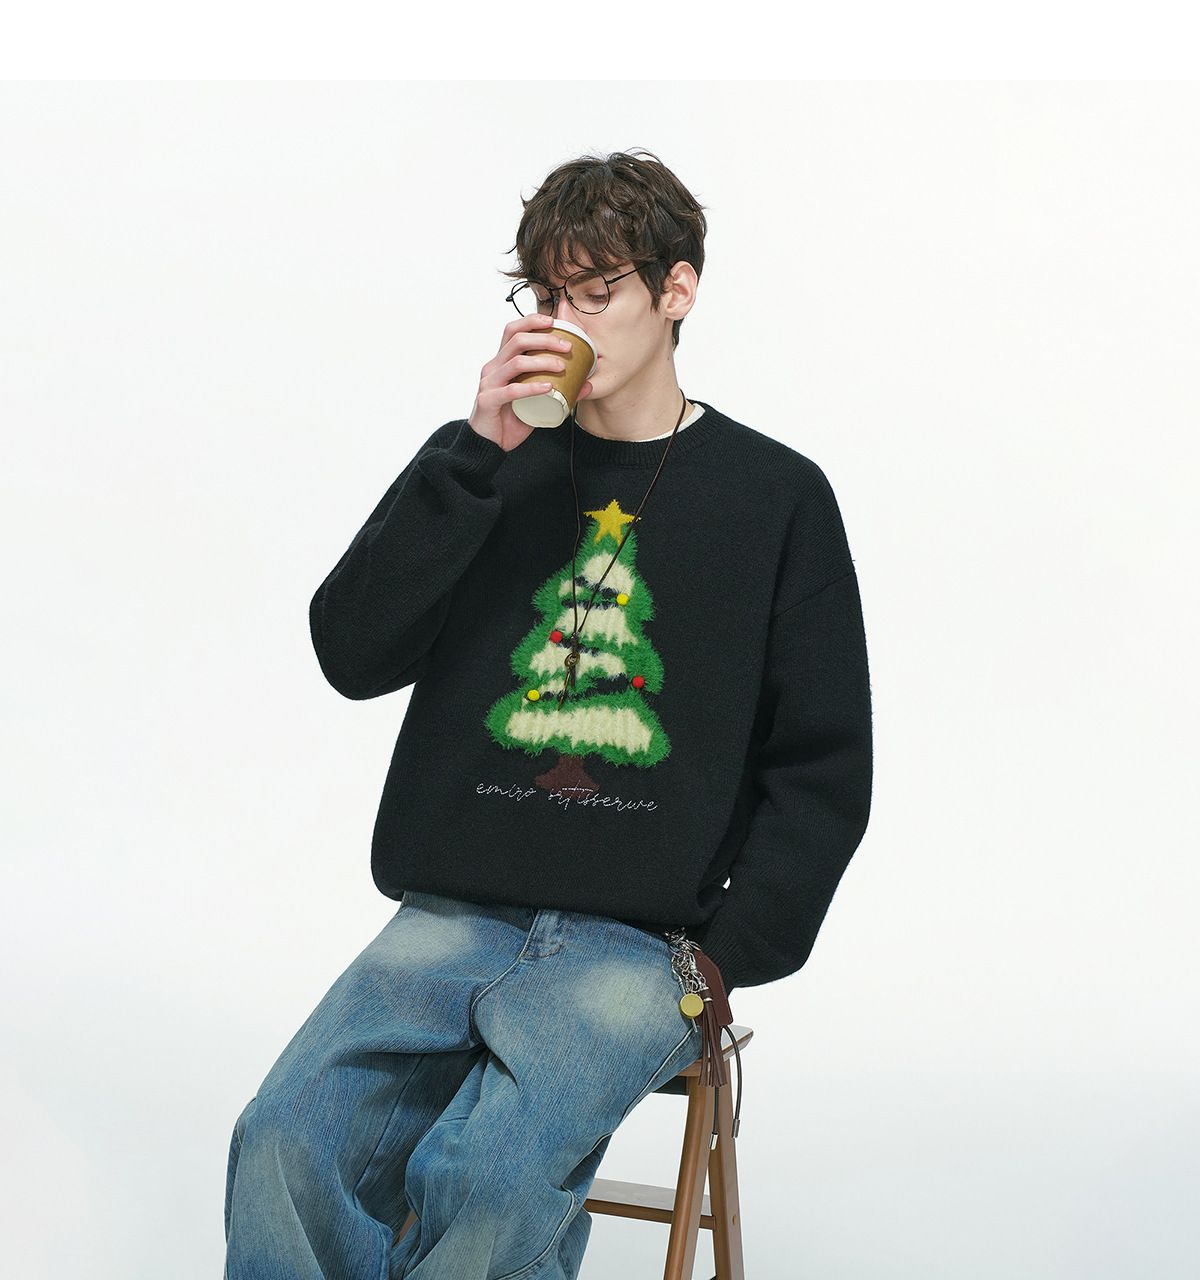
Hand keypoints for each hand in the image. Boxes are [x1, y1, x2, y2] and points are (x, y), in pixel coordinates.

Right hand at [468, 314, 592, 452]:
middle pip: (517, 340)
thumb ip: (558, 391)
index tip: (555, 322)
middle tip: (567, 346)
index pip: (513, 331)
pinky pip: (510, 390)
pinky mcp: (487, 401)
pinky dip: (531, 387)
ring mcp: (489, 383)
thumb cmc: (510, 419)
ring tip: (562, 366)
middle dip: (545, 338)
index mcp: (502, 362)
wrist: (489, 444)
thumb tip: (587, 384)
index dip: (532, 321)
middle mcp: (493, 368)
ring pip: (516, 362)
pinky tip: (548, 387)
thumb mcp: (536, 401)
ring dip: (542, 361)